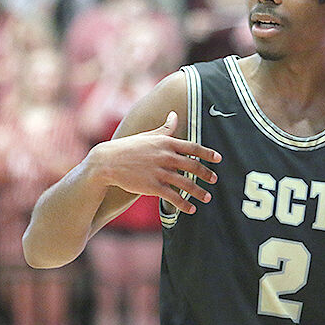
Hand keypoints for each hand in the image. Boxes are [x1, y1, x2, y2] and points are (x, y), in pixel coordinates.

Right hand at [92, 111, 220, 214]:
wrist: (106, 162)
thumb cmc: (128, 147)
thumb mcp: (148, 136)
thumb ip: (165, 128)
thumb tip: (175, 114)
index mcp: (165, 143)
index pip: (192, 147)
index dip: (207, 153)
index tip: (219, 159)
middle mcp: (165, 156)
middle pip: (193, 166)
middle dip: (206, 174)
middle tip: (215, 179)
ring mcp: (159, 172)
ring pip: (186, 184)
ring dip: (199, 192)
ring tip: (207, 197)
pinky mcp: (152, 186)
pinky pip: (173, 197)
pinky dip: (184, 204)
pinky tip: (191, 209)